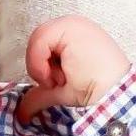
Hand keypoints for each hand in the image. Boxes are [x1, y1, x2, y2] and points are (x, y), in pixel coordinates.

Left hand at [15, 16, 131, 122]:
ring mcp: (72, 23)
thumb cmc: (96, 91)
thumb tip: (22, 112)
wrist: (113, 93)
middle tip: (58, 81)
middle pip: (38, 42)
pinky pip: (39, 41)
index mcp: (74, 35)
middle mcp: (73, 24)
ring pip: (36, 41)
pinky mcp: (70, 26)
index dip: (43, 66)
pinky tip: (58, 75)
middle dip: (41, 66)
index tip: (60, 81)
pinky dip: (40, 63)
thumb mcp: (62, 90)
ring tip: (62, 78)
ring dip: (42, 66)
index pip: (43, 46)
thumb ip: (41, 93)